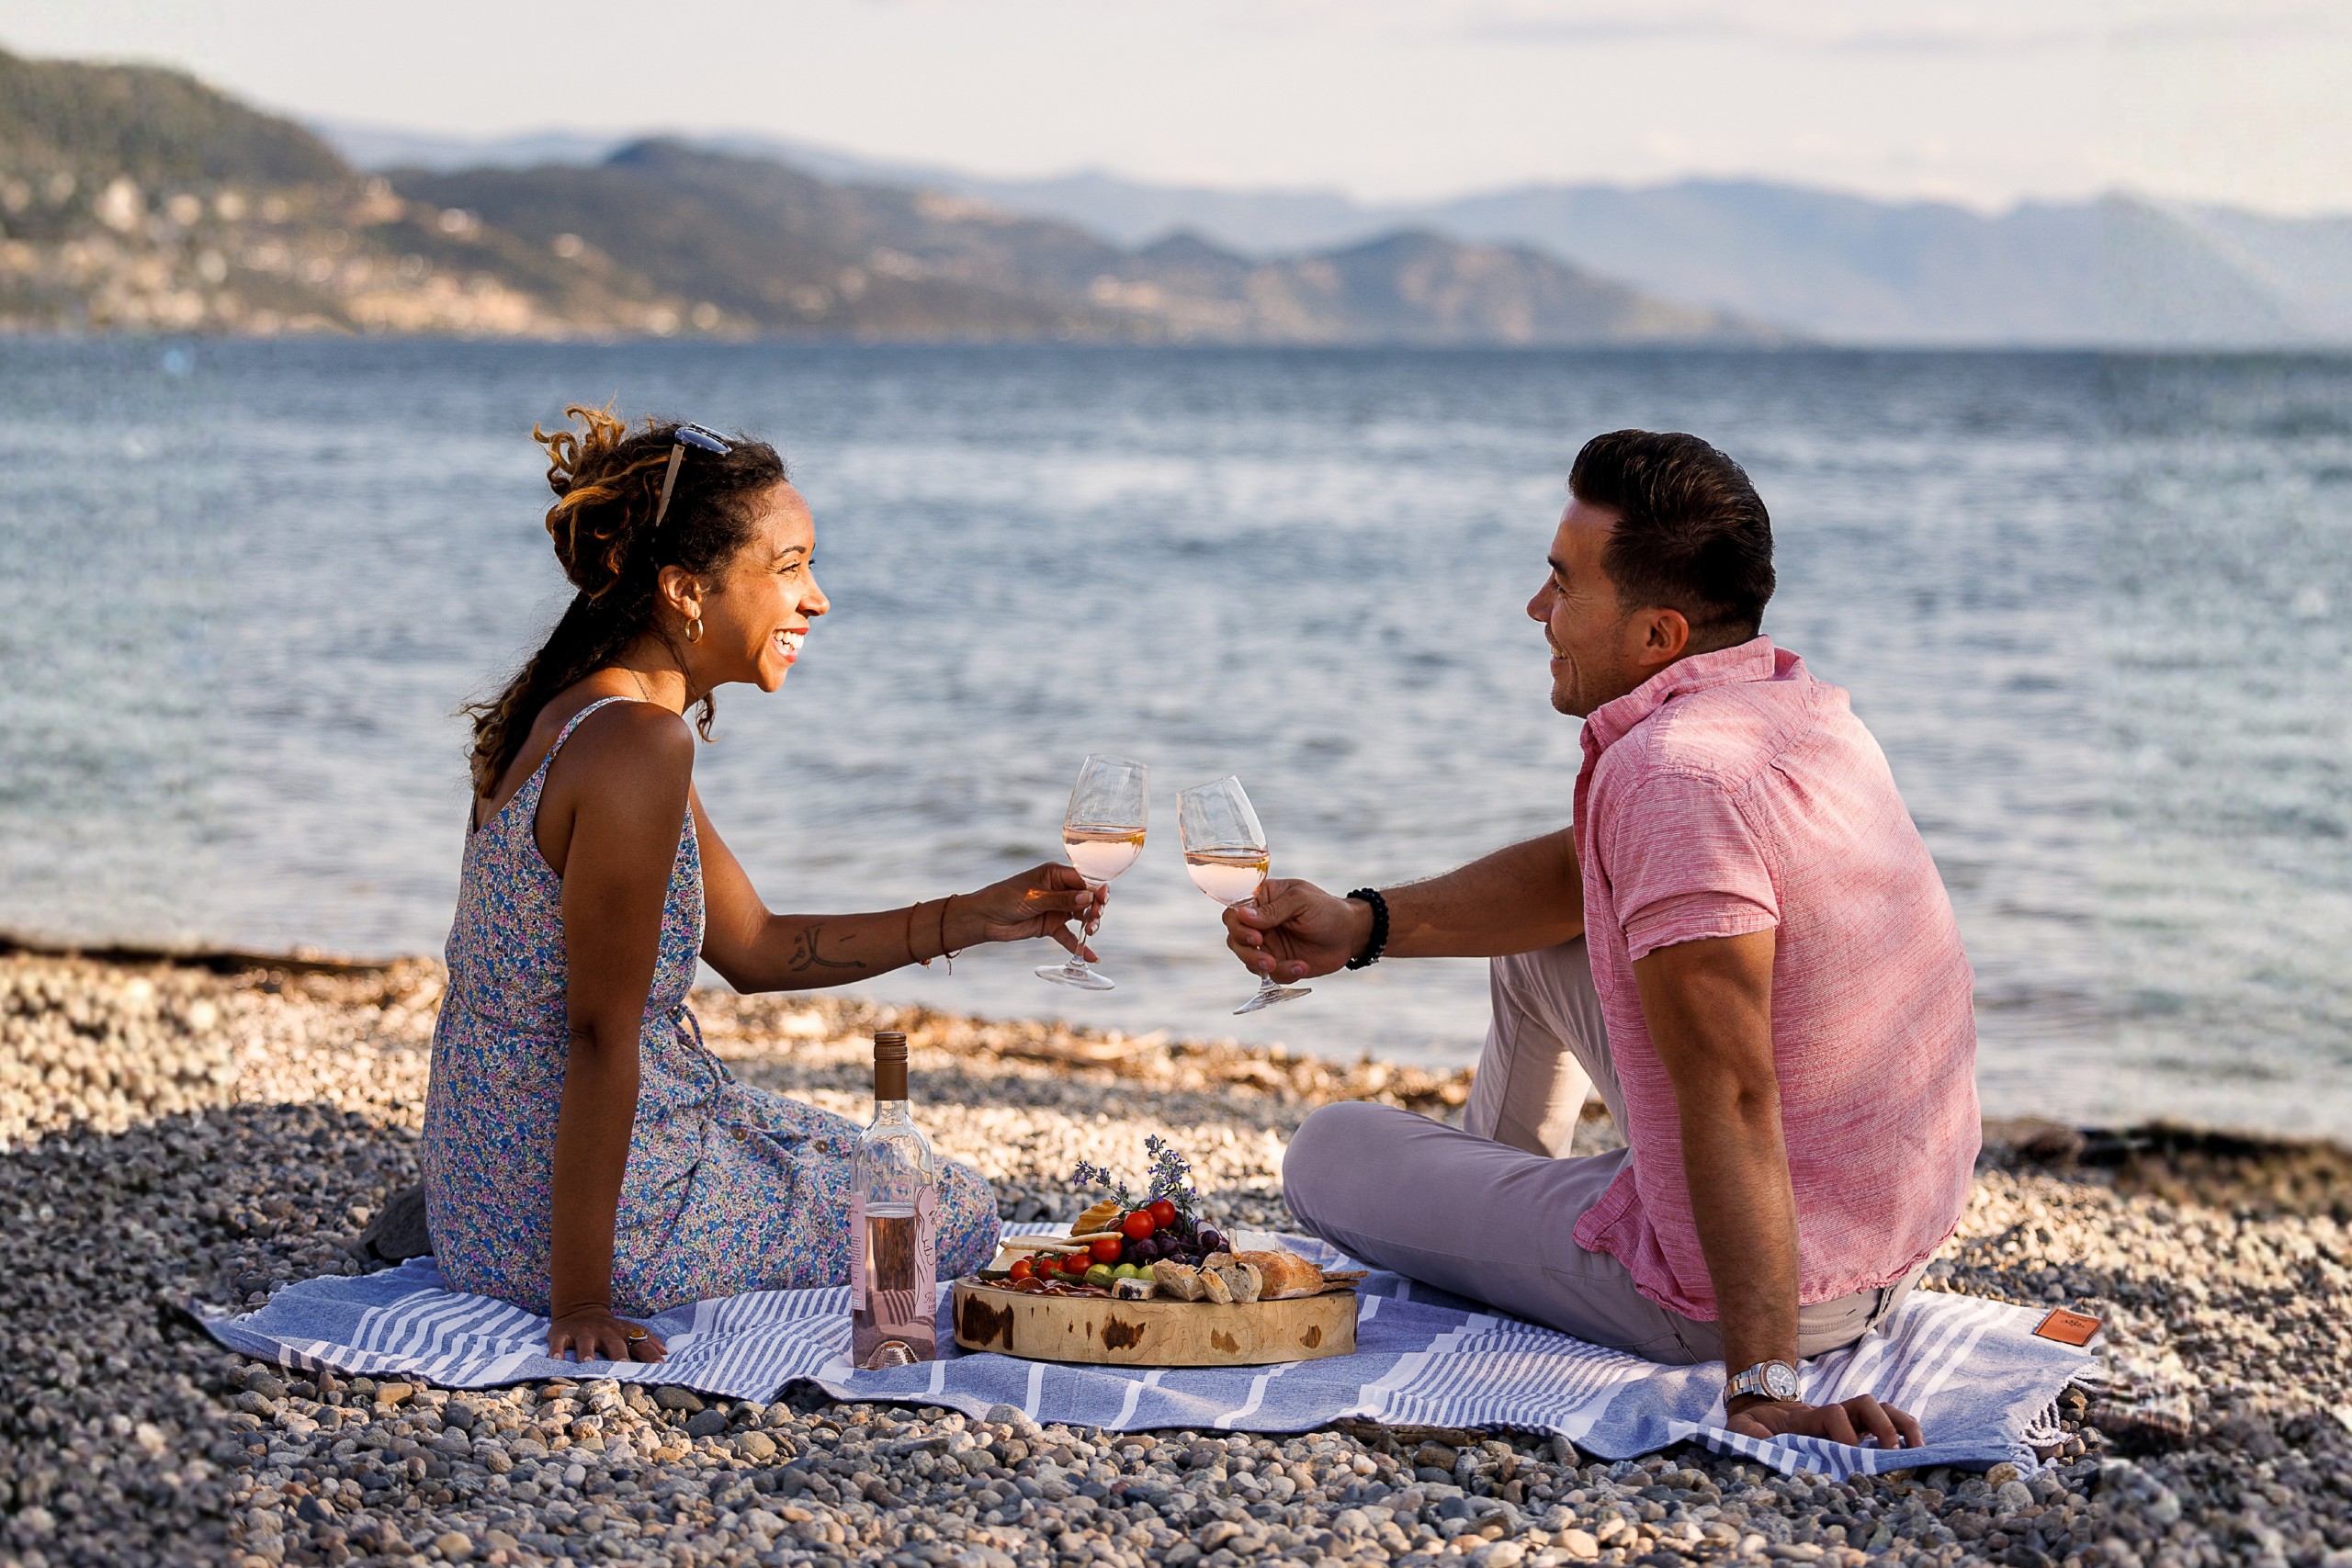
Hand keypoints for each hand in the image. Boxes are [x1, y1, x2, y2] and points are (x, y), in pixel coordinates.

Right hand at [548, 1305, 665, 1363]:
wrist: (581, 1309)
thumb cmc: (609, 1329)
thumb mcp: (629, 1331)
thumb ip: (647, 1341)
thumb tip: (666, 1353)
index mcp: (622, 1333)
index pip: (640, 1342)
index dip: (650, 1352)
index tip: (660, 1364)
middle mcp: (604, 1332)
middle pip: (614, 1343)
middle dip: (620, 1354)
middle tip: (624, 1365)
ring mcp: (583, 1333)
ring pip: (586, 1342)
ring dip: (586, 1352)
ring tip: (587, 1363)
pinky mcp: (563, 1334)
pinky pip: (559, 1342)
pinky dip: (556, 1350)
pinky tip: (556, 1360)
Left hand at [951, 862, 1105, 958]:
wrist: (984, 918)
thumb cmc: (1005, 898)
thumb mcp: (1034, 898)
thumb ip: (1061, 899)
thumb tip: (1088, 896)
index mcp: (1055, 874)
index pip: (1083, 879)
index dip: (1096, 888)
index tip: (1103, 899)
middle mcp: (1059, 890)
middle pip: (1087, 897)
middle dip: (1095, 907)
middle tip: (1094, 918)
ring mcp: (1056, 908)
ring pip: (1081, 915)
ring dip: (1090, 924)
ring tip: (1090, 932)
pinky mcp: (1051, 926)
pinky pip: (1069, 935)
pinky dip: (1079, 945)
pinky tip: (1091, 957)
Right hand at [1222, 878, 1371, 981]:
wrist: (1351, 935)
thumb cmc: (1328, 910)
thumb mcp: (1301, 902)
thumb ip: (1273, 910)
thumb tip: (1242, 914)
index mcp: (1262, 900)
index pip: (1235, 911)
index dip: (1238, 925)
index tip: (1256, 936)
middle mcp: (1260, 923)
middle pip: (1235, 938)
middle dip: (1247, 951)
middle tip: (1267, 957)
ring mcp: (1268, 944)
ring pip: (1247, 959)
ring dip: (1262, 965)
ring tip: (1284, 965)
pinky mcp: (1278, 963)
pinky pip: (1268, 974)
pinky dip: (1283, 973)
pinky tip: (1302, 967)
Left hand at [1724, 1394, 1922, 1449]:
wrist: (1759, 1418)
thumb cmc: (1753, 1428)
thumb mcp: (1742, 1430)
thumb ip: (1751, 1435)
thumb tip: (1764, 1443)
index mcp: (1808, 1419)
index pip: (1834, 1415)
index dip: (1844, 1435)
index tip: (1847, 1458)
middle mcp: (1834, 1416)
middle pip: (1867, 1405)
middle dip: (1883, 1427)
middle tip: (1891, 1455)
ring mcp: (1849, 1423)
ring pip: (1884, 1412)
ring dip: (1903, 1427)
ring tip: (1917, 1453)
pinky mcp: (1858, 1434)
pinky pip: (1889, 1426)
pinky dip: (1907, 1434)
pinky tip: (1917, 1453)